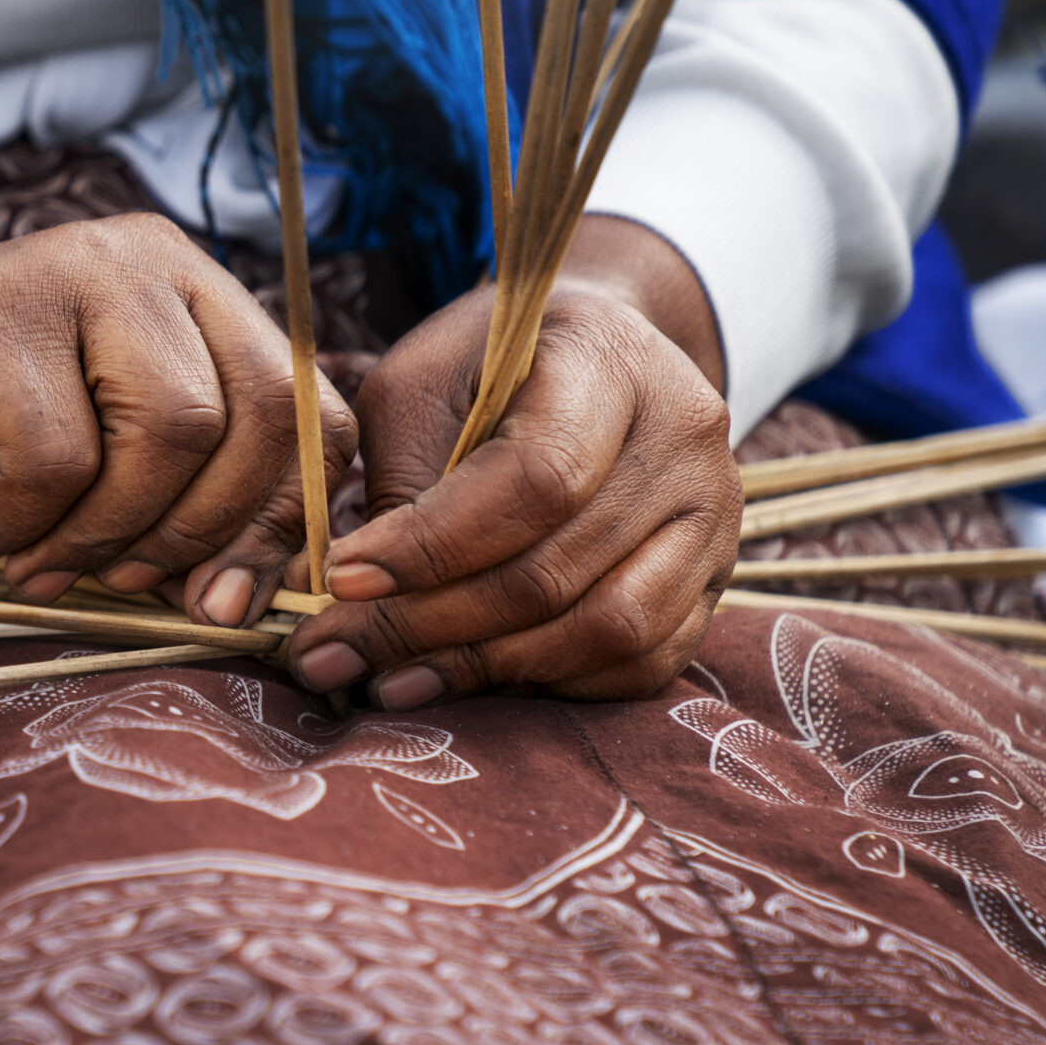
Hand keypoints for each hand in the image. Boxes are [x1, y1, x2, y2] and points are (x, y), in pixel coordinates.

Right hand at [0, 214, 355, 614]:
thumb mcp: (96, 461)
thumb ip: (176, 503)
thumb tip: (244, 601)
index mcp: (197, 293)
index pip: (303, 406)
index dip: (281, 517)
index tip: (227, 596)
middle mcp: (149, 266)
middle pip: (253, 416)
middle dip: (200, 532)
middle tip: (132, 587)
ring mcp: (73, 277)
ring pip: (169, 432)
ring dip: (107, 532)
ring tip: (41, 562)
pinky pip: (54, 454)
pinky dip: (19, 522)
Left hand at [282, 215, 740, 706]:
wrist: (597, 360)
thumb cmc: (487, 370)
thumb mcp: (421, 384)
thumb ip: (399, 477)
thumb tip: (345, 595)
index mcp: (610, 363)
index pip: (536, 479)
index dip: (433, 545)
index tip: (341, 578)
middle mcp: (684, 440)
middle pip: (558, 567)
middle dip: (430, 624)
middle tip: (331, 653)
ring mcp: (714, 515)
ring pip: (608, 627)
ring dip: (486, 668)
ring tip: (389, 682)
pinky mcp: (713, 578)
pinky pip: (642, 661)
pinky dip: (552, 684)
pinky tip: (472, 680)